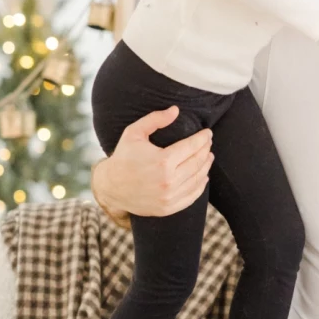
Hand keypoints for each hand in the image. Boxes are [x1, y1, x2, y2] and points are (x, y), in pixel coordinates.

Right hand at [91, 109, 212, 219]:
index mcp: (162, 161)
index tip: (208, 133)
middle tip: (208, 143)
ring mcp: (169, 197)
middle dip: (206, 150)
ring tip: (208, 156)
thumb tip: (176, 110)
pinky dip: (201, 185)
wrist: (110, 187)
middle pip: (197, 162)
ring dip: (206, 166)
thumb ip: (155, 119)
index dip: (202, 138)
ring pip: (198, 179)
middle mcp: (168, 181)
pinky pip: (192, 196)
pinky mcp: (168, 208)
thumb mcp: (134, 133)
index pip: (192, 147)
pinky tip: (203, 176)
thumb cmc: (123, 157)